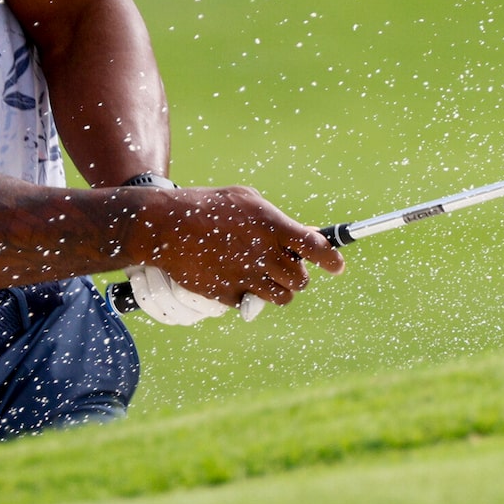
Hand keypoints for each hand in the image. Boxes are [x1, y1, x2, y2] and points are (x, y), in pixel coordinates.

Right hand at [134, 185, 342, 309]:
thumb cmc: (209, 207)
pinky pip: (251, 303)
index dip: (331, 259)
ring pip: (282, 297)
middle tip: (287, 268)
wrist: (166, 227)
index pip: (315, 247)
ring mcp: (246, 277)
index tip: (338, 267)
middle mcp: (263, 254)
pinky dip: (248, 295)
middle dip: (298, 276)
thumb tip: (305, 235)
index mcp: (272, 226)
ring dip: (280, 290)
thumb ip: (278, 220)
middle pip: (300, 279)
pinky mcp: (228, 295)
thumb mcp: (247, 200)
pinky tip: (234, 277)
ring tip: (266, 277)